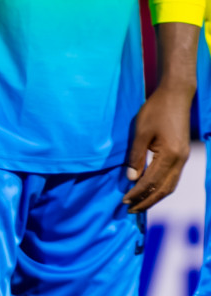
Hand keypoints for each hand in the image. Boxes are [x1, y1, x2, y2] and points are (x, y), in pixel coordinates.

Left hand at [123, 85, 192, 211]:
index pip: (151, 182)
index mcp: (169, 156)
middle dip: (146, 201)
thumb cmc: (155, 110)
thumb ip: (136, 156)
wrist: (176, 96)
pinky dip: (161, 187)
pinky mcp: (181, 155)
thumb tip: (131, 178)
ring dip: (154, 196)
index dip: (137, 194)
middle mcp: (180, 161)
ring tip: (139, 203)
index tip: (124, 201)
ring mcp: (183, 159)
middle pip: (163, 189)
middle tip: (130, 209)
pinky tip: (150, 189)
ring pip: (169, 186)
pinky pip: (172, 178)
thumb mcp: (141, 132)